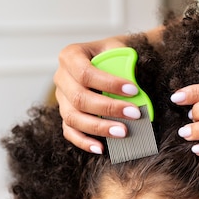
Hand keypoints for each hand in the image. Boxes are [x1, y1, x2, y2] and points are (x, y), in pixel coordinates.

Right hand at [53, 37, 143, 153]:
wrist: (110, 60)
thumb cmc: (115, 56)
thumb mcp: (120, 50)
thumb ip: (125, 65)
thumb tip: (137, 91)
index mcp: (70, 56)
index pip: (85, 72)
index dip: (108, 83)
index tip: (133, 90)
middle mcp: (61, 77)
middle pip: (78, 98)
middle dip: (108, 108)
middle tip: (134, 114)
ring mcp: (62, 99)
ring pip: (73, 117)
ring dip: (99, 127)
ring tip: (123, 132)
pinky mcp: (66, 115)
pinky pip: (70, 132)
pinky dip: (84, 142)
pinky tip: (101, 147)